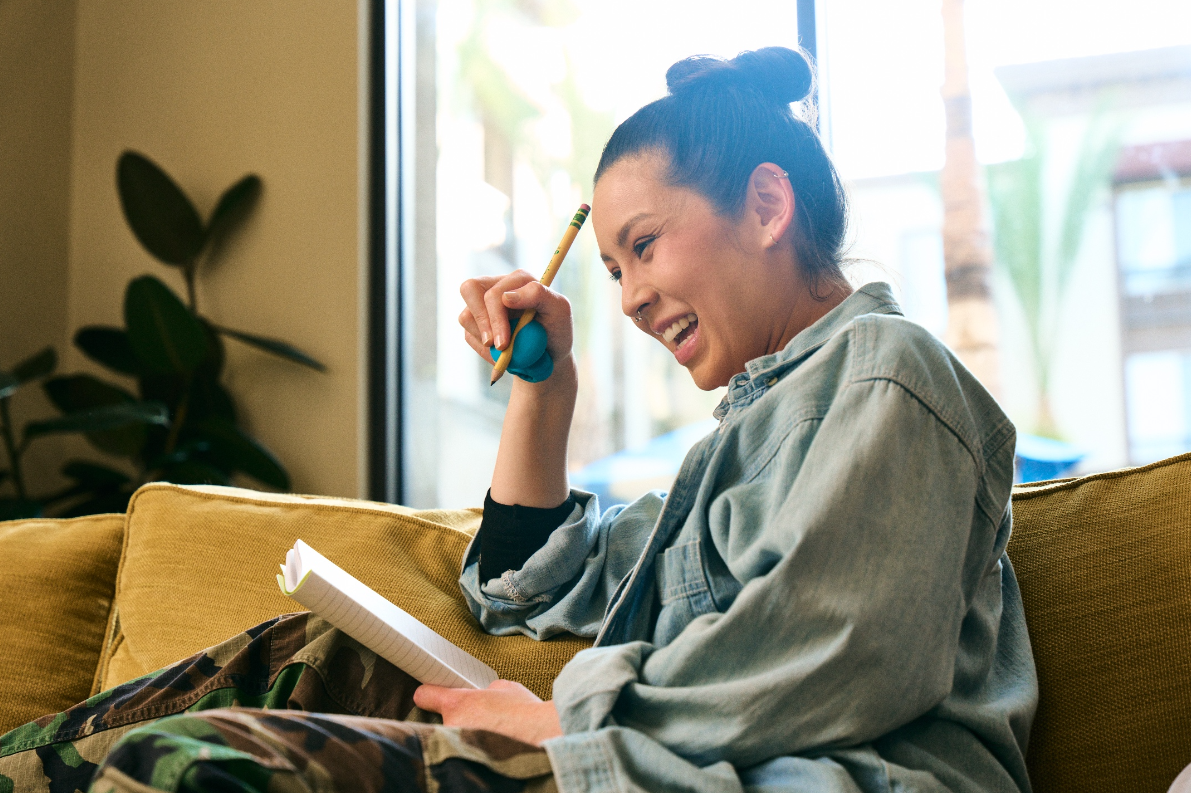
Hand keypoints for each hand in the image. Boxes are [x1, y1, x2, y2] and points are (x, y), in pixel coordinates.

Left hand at [413, 679, 562, 745]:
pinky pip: (466, 752)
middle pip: (443, 721)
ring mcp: (458, 746)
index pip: (425, 695)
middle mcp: (452, 726)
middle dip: (459, 721)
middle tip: (480, 722)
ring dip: (468, 737)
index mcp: (458, 703)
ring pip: (456, 738)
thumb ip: (487, 690)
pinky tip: (493, 749)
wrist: (542, 737)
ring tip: (492, 737)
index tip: (430, 696)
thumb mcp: (505, 688)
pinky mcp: (466, 761)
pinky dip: (475, 751)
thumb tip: (484, 694)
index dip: (429, 694)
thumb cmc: (526, 712)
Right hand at [459, 271, 573, 363]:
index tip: (503, 344)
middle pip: (469, 290)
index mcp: (518, 279)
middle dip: (482, 323)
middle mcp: (498, 286)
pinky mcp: (476, 322)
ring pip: (465, 316)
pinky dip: (483, 351)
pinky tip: (501, 355)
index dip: (495, 319)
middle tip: (496, 347)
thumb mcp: (560, 310)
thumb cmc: (557, 330)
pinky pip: (468, 335)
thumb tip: (506, 297)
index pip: (494, 293)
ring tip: (507, 352)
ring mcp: (484, 303)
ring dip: (483, 340)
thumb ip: (539, 295)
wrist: (549, 354)